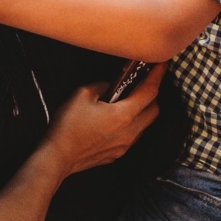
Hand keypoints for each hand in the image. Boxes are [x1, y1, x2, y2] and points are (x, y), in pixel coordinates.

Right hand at [44, 65, 163, 175]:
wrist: (58, 156)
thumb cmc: (68, 125)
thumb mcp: (82, 94)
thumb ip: (102, 86)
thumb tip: (110, 86)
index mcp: (123, 115)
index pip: (149, 92)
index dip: (157, 75)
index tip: (161, 65)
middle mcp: (130, 132)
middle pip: (154, 110)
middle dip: (152, 94)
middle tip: (143, 82)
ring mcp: (125, 145)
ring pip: (145, 125)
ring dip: (142, 111)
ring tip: (128, 101)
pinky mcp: (117, 154)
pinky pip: (132, 136)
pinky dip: (131, 124)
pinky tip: (115, 119)